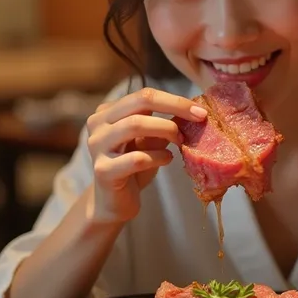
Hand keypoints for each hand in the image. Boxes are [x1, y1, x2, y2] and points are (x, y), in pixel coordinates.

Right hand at [85, 87, 206, 222]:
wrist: (114, 202)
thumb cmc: (133, 167)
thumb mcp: (150, 141)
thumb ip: (163, 125)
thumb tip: (192, 111)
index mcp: (108, 111)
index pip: (144, 95)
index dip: (175, 100)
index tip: (199, 110)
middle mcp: (97, 124)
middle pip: (139, 103)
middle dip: (174, 108)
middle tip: (197, 121)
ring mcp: (97, 146)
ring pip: (135, 125)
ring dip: (166, 131)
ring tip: (180, 142)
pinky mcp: (103, 170)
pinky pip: (137, 158)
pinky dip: (158, 156)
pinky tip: (167, 159)